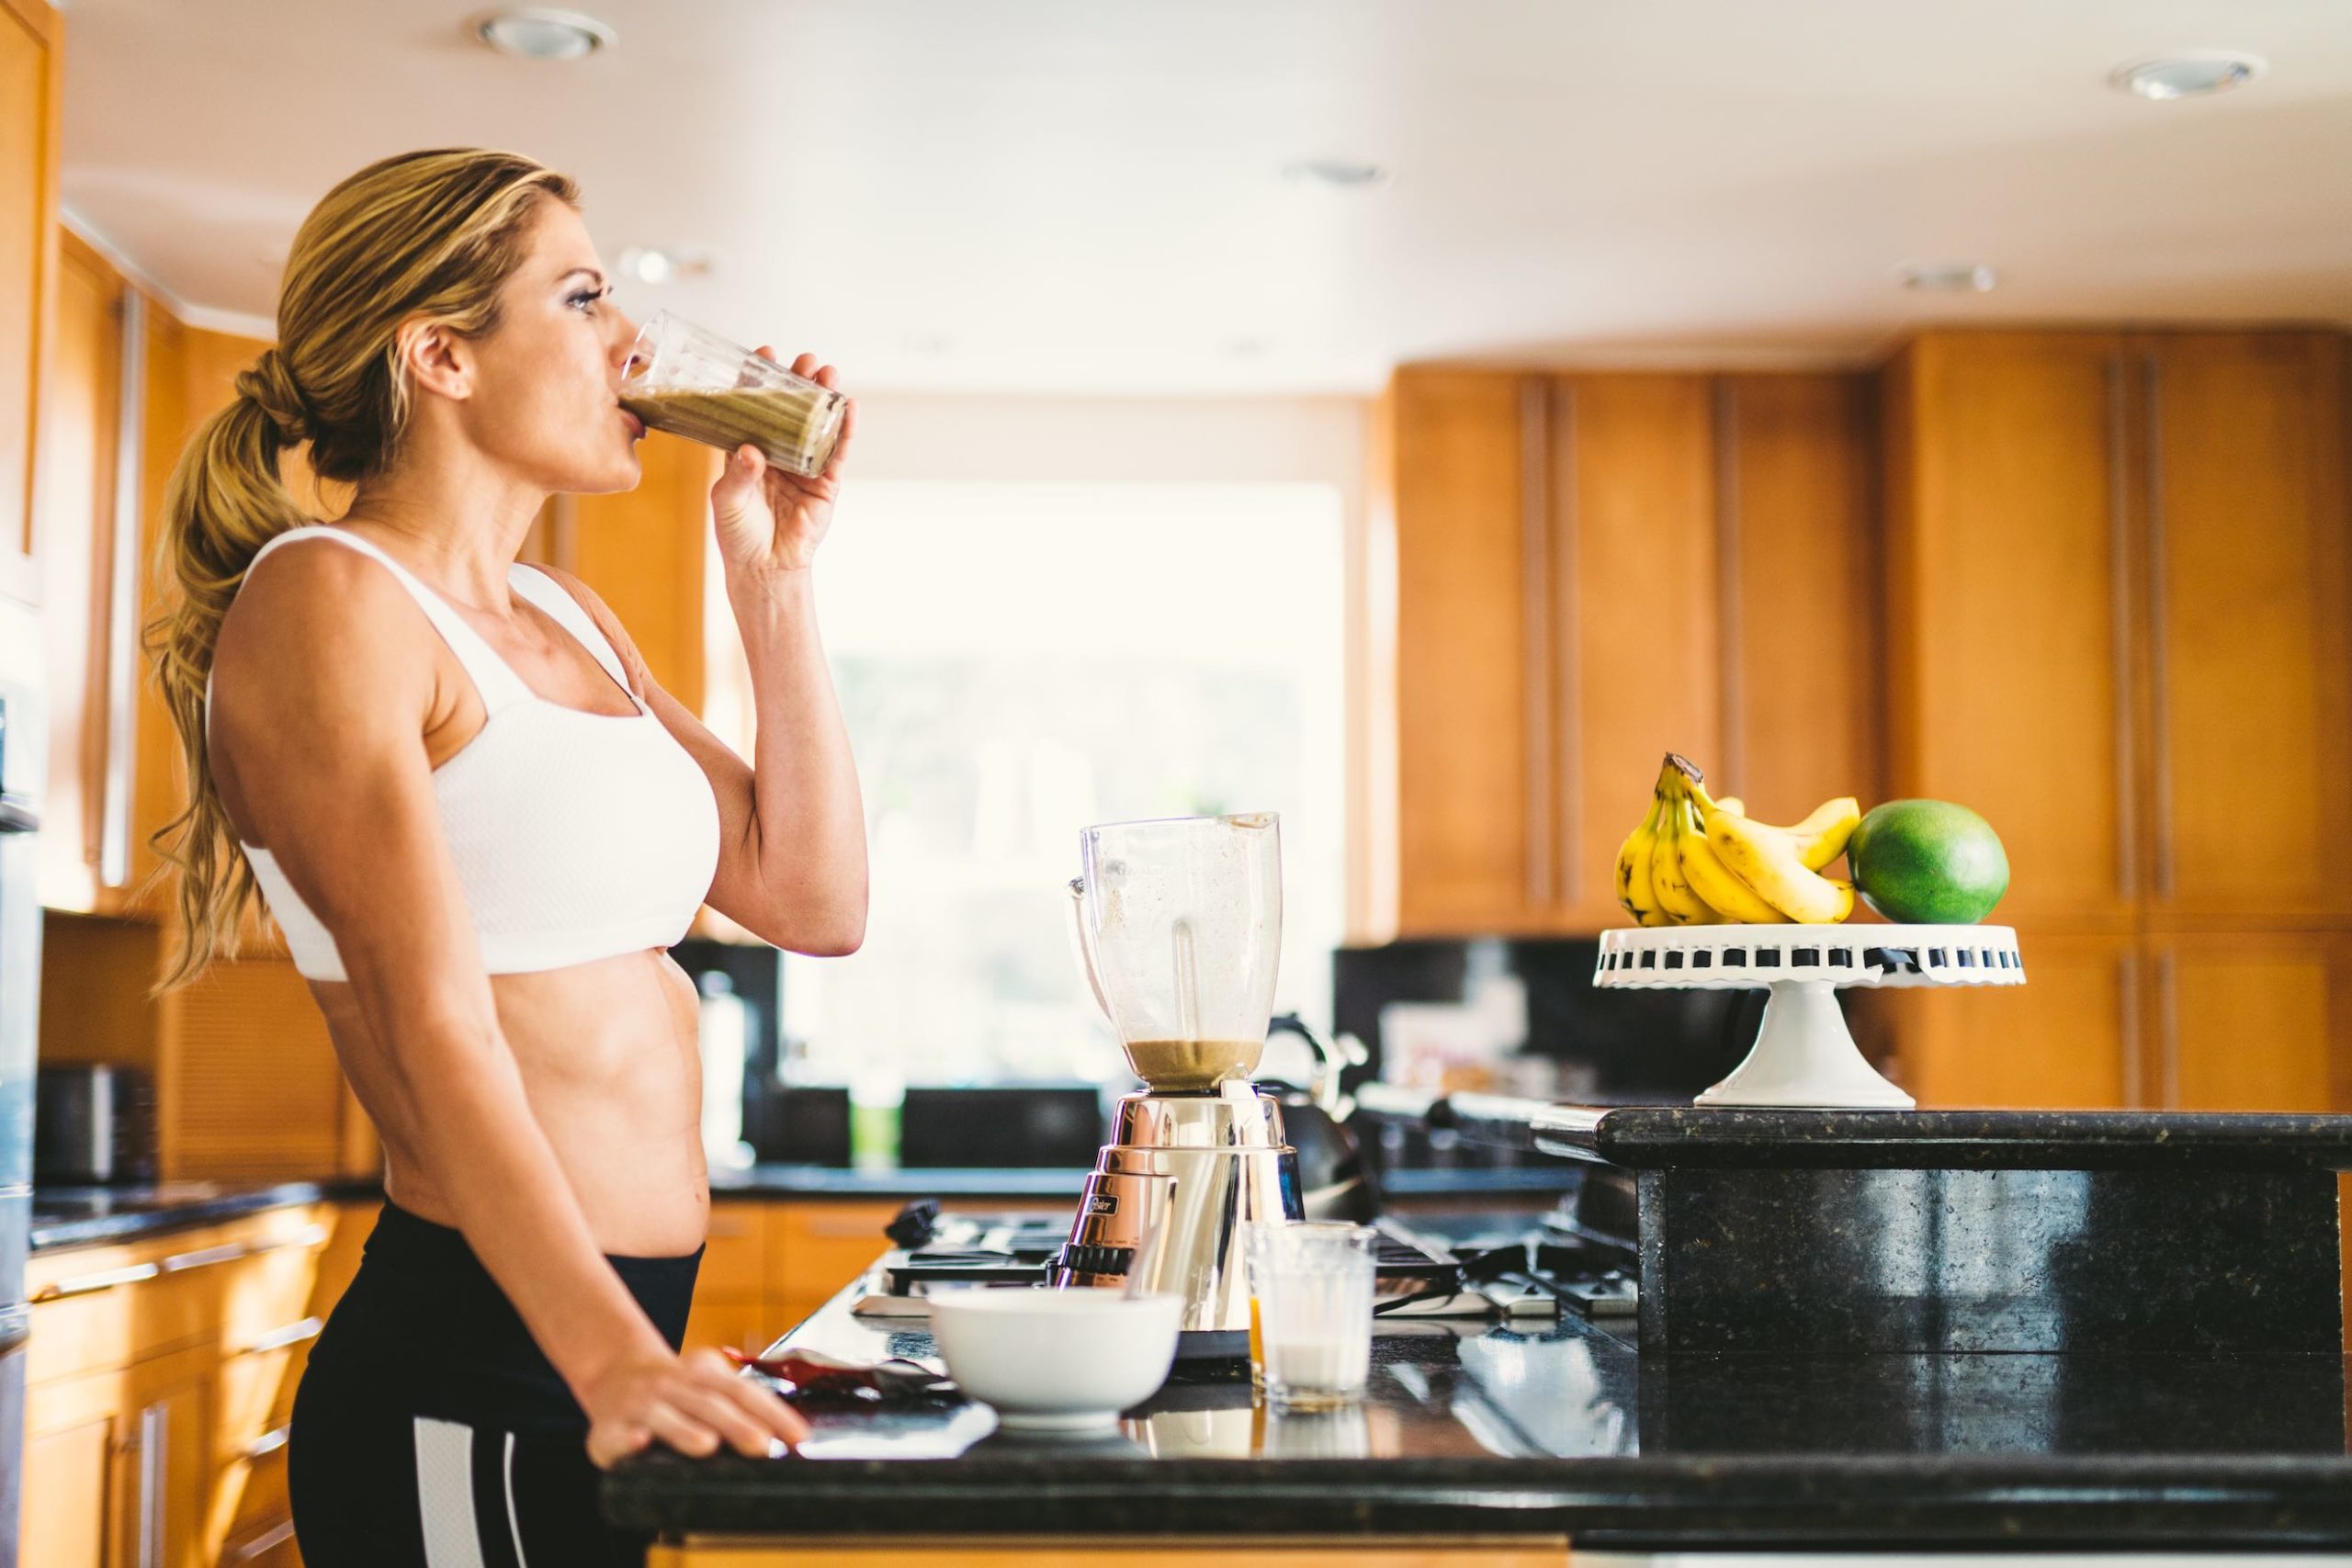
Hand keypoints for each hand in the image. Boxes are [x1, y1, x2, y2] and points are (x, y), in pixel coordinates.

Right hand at [580, 1345, 809, 1468]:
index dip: (773, 1413)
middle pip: (708, 1404)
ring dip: (684, 1430)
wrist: (614, 1371)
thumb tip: (783, 1436)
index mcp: (704, 1375)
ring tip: (706, 1445)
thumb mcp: (706, 1386)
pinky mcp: (608, 1426)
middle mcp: (673, 1385)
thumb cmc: (674, 1390)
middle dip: (736, 1425)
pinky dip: (627, 1438)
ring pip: (664, 1415)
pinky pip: (618, 1433)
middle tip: (761, 1445)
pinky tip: (638, 1443)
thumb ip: (738, 1406)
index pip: (744, 1392)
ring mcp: (640, 1404)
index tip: (799, 1436)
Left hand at [709, 350, 854, 577]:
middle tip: (804, 360)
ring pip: (816, 424)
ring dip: (824, 397)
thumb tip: (751, 451)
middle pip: (790, 409)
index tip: (764, 356)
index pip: (754, 406)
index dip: (760, 381)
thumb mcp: (728, 499)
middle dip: (799, 382)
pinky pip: (837, 452)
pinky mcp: (826, 483)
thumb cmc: (738, 533)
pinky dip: (845, 429)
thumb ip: (739, 473)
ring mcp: (804, 465)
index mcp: (747, 448)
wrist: (764, 567)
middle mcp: (778, 451)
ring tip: (828, 373)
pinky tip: (849, 407)